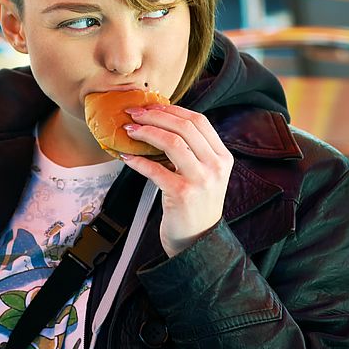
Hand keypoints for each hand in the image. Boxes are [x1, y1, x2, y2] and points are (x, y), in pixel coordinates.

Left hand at [120, 105, 233, 257]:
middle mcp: (215, 166)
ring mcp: (201, 180)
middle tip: (133, 114)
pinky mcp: (182, 194)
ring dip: (147, 132)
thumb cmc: (194, 206)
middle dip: (155, 116)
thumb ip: (192, 152)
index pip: (199, 121)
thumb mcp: (203, 175)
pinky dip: (137, 161)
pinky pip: (155, 169)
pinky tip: (126, 157)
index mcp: (222, 157)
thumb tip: (159, 123)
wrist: (196, 242)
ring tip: (129, 131)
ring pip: (172, 142)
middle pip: (185, 127)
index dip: (172, 110)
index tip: (151, 106)